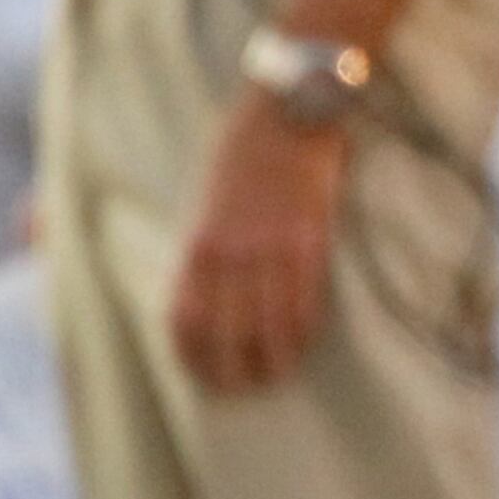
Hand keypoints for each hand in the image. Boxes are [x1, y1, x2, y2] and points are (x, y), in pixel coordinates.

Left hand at [173, 90, 350, 393]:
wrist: (292, 110)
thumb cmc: (244, 149)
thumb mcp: (205, 197)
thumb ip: (203, 246)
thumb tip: (196, 292)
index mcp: (199, 242)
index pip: (187, 320)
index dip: (193, 358)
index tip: (202, 377)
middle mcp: (231, 252)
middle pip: (227, 333)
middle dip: (233, 371)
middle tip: (242, 389)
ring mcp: (273, 247)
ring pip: (270, 326)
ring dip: (273, 361)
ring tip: (275, 376)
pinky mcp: (311, 239)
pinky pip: (306, 300)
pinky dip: (303, 330)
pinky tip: (302, 342)